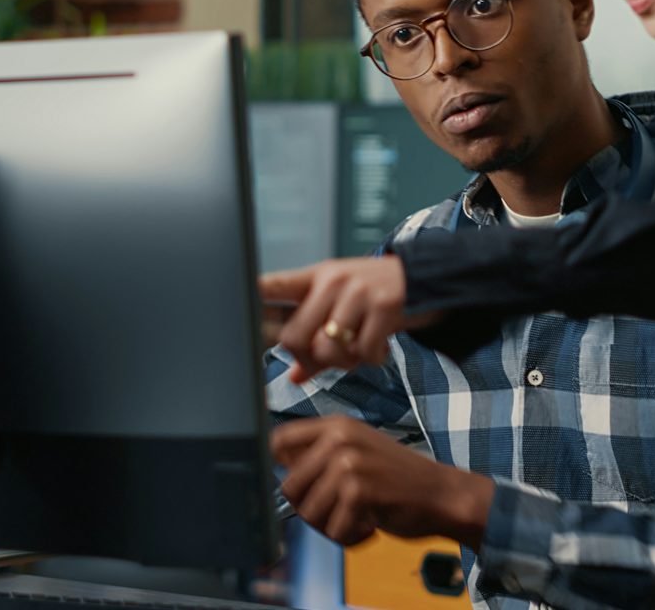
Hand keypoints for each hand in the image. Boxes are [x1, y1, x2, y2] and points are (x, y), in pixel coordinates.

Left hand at [261, 258, 436, 380]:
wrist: (426, 276)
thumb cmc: (375, 295)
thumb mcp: (343, 306)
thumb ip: (317, 341)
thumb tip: (295, 377)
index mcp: (315, 277)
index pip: (271, 284)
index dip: (247, 298)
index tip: (228, 310)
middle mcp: (332, 281)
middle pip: (293, 337)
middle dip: (309, 359)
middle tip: (330, 359)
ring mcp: (357, 292)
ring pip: (327, 348)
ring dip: (344, 363)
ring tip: (359, 353)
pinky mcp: (384, 306)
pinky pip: (363, 352)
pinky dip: (371, 360)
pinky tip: (380, 349)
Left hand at [271, 416, 491, 547]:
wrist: (443, 494)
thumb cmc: (398, 479)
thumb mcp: (359, 451)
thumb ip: (321, 454)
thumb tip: (278, 468)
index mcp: (337, 426)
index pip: (279, 441)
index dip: (283, 468)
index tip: (306, 484)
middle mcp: (340, 439)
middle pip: (289, 487)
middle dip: (311, 508)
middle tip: (340, 510)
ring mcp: (349, 463)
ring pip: (308, 513)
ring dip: (331, 526)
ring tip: (357, 517)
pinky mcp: (358, 491)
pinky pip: (333, 530)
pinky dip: (350, 537)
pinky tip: (369, 525)